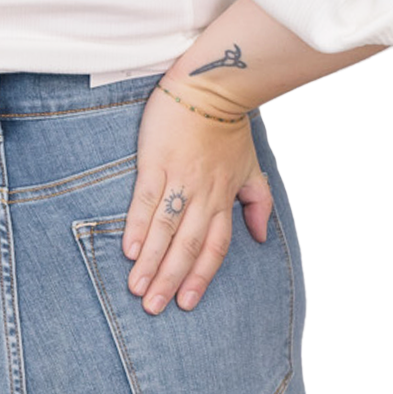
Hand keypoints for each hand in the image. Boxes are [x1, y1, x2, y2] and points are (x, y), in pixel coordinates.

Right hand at [123, 78, 273, 312]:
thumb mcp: (252, 166)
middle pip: (188, 246)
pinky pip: (147, 200)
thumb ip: (259, 201)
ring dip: (152, 262)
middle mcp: (204, 194)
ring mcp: (180, 178)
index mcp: (224, 198)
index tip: (186, 303)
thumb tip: (262, 236)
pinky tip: (130, 250)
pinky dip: (140, 226)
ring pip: (167, 229)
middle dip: (171, 280)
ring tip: (137, 288)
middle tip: (154, 308)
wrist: (213, 85)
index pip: (214, 247)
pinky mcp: (156, 161)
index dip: (201, 277)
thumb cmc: (228, 126)